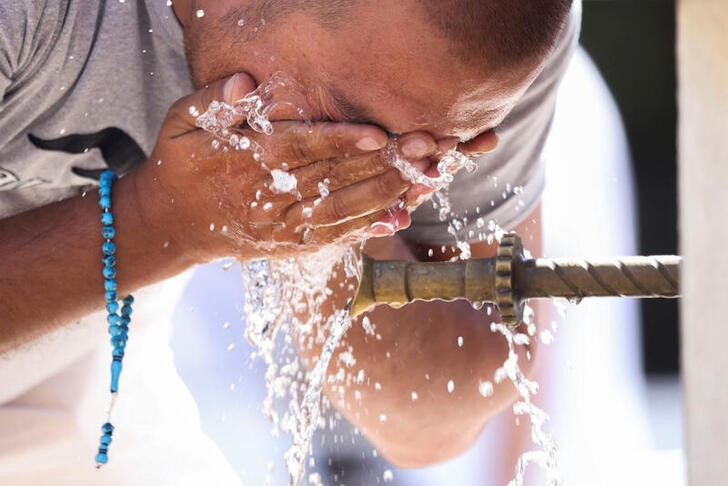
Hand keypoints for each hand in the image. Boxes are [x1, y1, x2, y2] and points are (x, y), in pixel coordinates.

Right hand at [133, 73, 440, 260]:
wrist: (169, 224)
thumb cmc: (179, 165)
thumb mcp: (181, 123)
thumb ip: (213, 102)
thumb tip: (246, 84)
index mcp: (244, 161)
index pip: (298, 147)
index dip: (338, 141)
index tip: (376, 134)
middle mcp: (267, 196)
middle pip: (330, 179)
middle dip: (379, 164)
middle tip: (421, 149)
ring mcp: (280, 226)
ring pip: (338, 210)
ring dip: (383, 194)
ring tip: (421, 177)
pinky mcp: (288, 245)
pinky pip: (331, 238)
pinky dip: (365, 228)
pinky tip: (397, 216)